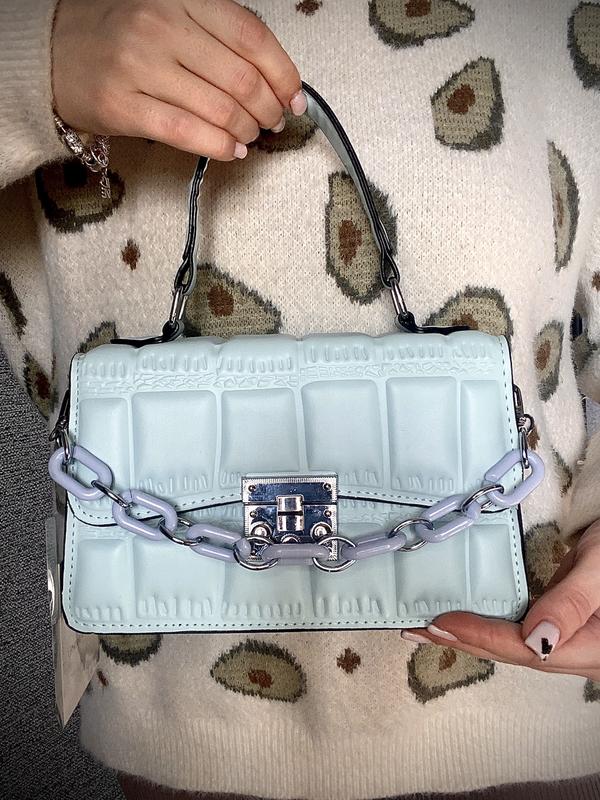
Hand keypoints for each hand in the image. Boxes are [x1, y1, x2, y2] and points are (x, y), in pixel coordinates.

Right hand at [51, 0, 304, 159]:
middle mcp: (161, 25)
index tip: (294, 98)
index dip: (282, 74)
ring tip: (249, 136)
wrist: (54, 53)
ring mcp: (139, 66)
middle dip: (267, 110)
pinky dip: (219, 147)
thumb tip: (276, 83)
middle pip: (241, 79)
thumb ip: (218, 39)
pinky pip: (186, 133)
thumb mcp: (171, 15)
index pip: (251, 37)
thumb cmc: (124, 37)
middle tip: (271, 122)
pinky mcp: (123, 106)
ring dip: (247, 131)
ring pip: (219, 110)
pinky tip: (230, 151)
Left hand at [401, 519, 599, 680]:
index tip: (438, 623)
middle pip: (510, 651)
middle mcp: (574, 650)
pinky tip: (467, 617)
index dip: (478, 635)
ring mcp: (568, 637)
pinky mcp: (562, 621)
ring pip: (511, 642)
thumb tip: (535, 641)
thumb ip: (572, 604)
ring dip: (470, 634)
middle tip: (415, 630)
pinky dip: (488, 622)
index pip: (521, 647)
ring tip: (429, 627)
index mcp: (587, 647)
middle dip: (462, 641)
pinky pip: (519, 627)